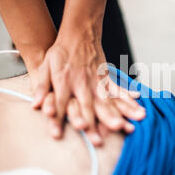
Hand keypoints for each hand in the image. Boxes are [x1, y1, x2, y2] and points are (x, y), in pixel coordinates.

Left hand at [30, 26, 145, 145]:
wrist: (79, 34)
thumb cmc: (60, 53)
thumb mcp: (45, 67)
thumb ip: (42, 86)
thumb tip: (36, 105)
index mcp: (64, 82)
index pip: (60, 104)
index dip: (57, 120)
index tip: (57, 135)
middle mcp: (82, 84)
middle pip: (87, 108)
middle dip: (92, 125)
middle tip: (97, 141)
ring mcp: (97, 82)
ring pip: (106, 102)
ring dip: (115, 116)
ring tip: (123, 128)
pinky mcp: (107, 79)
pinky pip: (119, 92)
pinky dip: (129, 102)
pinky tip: (138, 111)